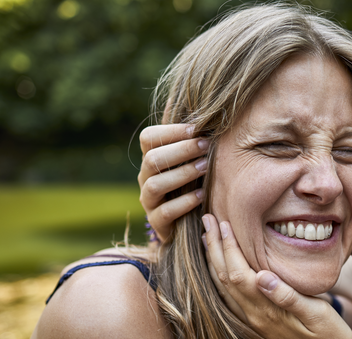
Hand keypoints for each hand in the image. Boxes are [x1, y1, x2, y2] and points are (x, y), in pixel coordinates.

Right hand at [138, 124, 207, 241]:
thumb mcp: (192, 160)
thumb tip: (193, 100)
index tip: (197, 129)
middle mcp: (145, 178)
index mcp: (151, 158)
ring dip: (183, 174)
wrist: (188, 224)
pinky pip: (165, 212)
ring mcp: (148, 201)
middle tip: (206, 145)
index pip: (148, 137)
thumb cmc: (193, 184)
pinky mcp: (157, 223)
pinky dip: (184, 202)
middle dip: (181, 150)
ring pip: (156, 184)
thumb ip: (191, 137)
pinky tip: (202, 195)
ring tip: (206, 168)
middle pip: (152, 159)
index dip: (171, 131)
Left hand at [201, 214, 351, 338]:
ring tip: (208, 236)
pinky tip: (221, 265)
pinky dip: (221, 275)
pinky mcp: (257, 322)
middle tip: (206, 219)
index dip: (229, 247)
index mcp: (266, 310)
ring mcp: (253, 320)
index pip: (239, 273)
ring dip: (214, 259)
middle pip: (224, 277)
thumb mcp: (317, 315)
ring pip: (224, 286)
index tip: (223, 222)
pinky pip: (231, 295)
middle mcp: (254, 315)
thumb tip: (262, 277)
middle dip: (214, 247)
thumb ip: (289, 297)